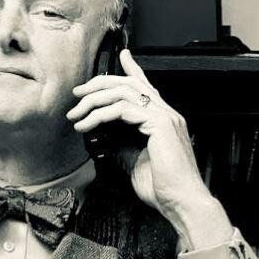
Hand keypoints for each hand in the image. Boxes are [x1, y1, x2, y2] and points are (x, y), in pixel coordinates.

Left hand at [68, 49, 231, 248]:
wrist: (182, 202)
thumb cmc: (164, 189)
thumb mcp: (137, 163)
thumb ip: (125, 147)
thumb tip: (108, 140)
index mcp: (164, 121)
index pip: (146, 87)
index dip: (132, 69)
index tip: (122, 56)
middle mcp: (166, 113)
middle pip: (130, 84)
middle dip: (100, 84)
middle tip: (78, 93)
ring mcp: (164, 117)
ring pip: (123, 92)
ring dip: (94, 101)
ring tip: (76, 114)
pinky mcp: (159, 124)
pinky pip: (123, 109)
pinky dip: (100, 115)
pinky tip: (87, 125)